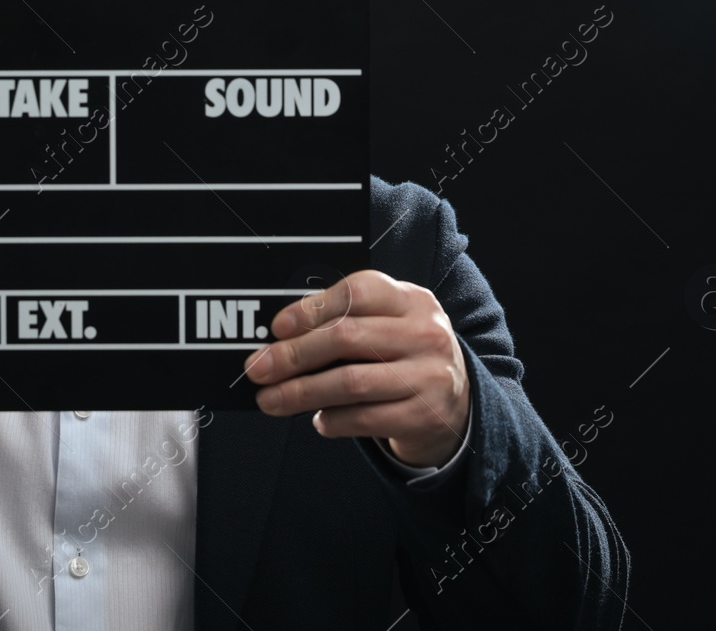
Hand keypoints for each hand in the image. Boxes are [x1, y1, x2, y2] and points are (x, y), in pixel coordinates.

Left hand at [241, 269, 469, 467]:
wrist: (457, 403)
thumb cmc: (403, 355)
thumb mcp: (387, 325)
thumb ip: (345, 321)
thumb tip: (279, 336)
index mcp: (411, 300)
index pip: (357, 293)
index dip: (311, 309)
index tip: (276, 327)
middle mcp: (425, 333)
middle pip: (347, 338)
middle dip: (293, 355)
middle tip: (258, 369)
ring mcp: (429, 376)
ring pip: (351, 383)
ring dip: (301, 393)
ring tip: (271, 400)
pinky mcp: (425, 415)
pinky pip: (365, 419)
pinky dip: (333, 421)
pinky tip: (318, 420)